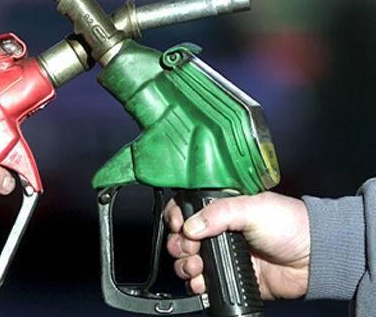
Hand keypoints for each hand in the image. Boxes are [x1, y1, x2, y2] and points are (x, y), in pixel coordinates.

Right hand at [165, 192, 309, 299]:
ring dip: (185, 265)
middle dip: (179, 245)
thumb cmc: (290, 224)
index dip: (176, 216)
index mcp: (221, 208)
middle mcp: (218, 230)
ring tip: (196, 266)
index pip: (186, 208)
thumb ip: (218, 213)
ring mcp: (223, 254)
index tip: (178, 225)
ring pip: (188, 260)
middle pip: (181, 237)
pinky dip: (196, 284)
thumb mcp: (252, 208)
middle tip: (190, 249)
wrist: (314, 258)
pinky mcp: (229, 276)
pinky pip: (202, 282)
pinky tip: (201, 282)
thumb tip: (190, 226)